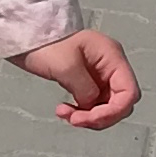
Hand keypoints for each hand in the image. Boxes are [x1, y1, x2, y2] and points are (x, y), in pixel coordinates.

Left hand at [11, 28, 139, 129]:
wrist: (26, 36)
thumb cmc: (46, 42)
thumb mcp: (66, 66)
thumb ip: (85, 88)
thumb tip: (92, 104)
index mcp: (112, 56)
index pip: (129, 92)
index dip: (115, 111)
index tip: (91, 118)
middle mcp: (110, 66)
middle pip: (120, 102)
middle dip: (100, 116)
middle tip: (75, 120)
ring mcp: (99, 75)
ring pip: (106, 107)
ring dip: (88, 117)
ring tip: (64, 113)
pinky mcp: (86, 82)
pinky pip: (92, 104)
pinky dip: (81, 112)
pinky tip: (64, 110)